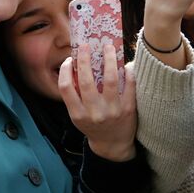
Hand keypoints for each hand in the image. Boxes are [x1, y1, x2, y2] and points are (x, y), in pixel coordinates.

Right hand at [59, 44, 136, 161]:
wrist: (113, 145)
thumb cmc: (93, 126)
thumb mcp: (79, 116)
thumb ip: (76, 96)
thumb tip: (77, 66)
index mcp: (78, 114)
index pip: (65, 88)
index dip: (65, 71)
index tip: (68, 60)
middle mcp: (94, 113)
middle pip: (86, 80)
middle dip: (84, 59)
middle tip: (86, 46)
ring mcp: (112, 111)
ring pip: (110, 79)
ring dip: (108, 59)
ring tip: (108, 47)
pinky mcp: (128, 109)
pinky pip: (128, 85)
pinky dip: (126, 72)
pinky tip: (124, 64)